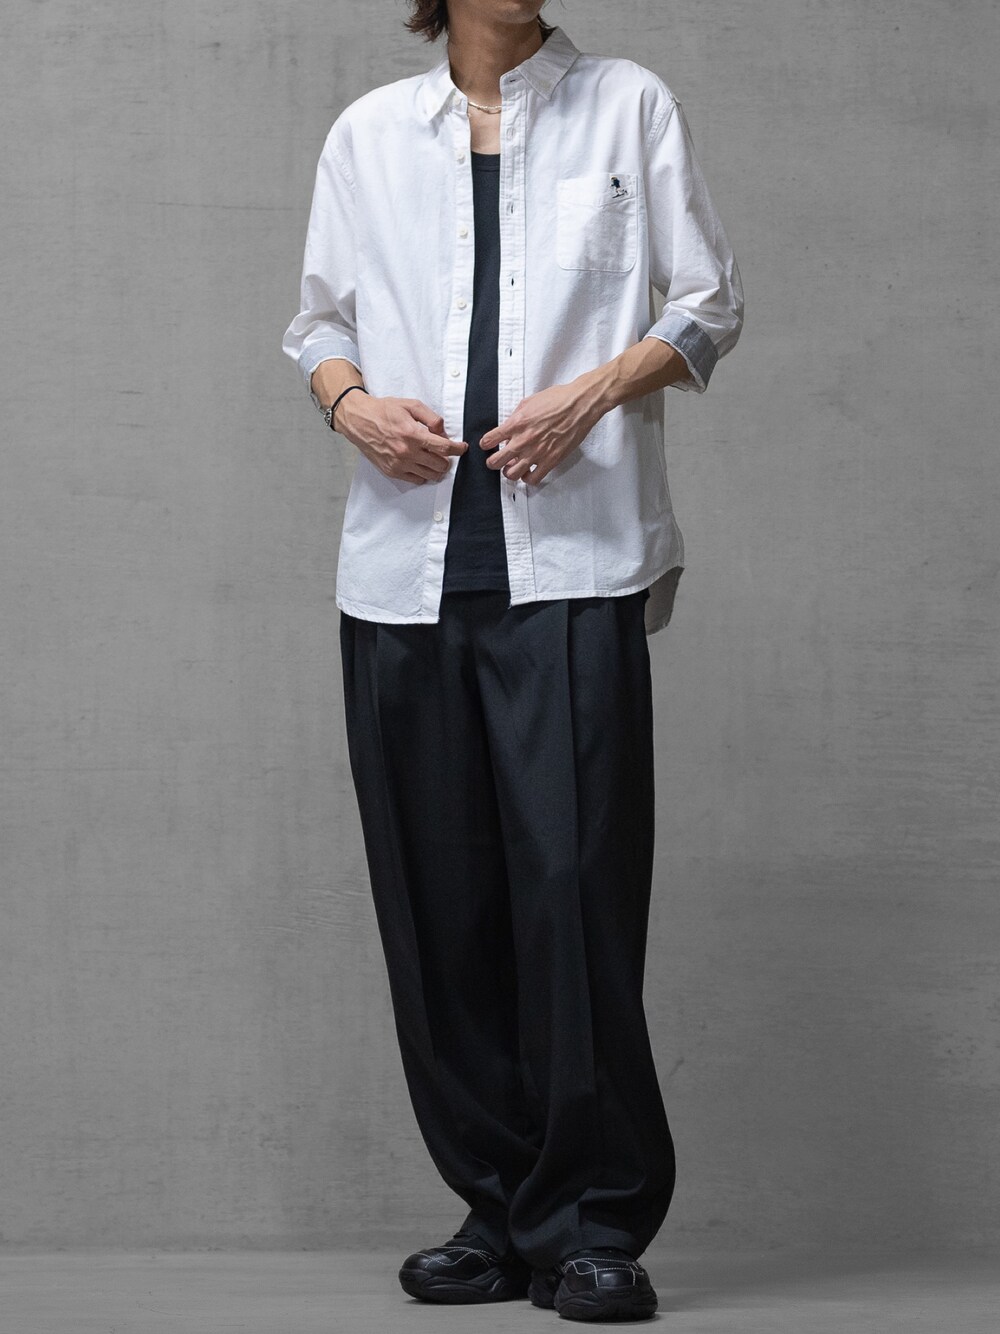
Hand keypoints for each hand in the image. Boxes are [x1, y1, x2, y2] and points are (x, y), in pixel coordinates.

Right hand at [339, 394, 466, 483]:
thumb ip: (432, 418)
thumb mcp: (411, 405)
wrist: (359, 420)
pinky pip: (416, 480)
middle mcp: (406, 452)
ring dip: (437, 468)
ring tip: (434, 458)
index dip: (457, 449)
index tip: (462, 448)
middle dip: (447, 459)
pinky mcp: (392, 471)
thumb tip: (443, 433)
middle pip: (440, 465)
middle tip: (444, 452)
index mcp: (412, 434)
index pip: (444, 448)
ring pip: (430, 475)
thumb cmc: (384, 410)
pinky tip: (421, 464)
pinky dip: (423, 474)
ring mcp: (399, 464)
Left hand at [479, 378, 604, 484]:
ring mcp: (536, 453)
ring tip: (512, 468)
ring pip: (512, 474)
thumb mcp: (529, 402)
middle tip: (495, 461)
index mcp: (515, 424)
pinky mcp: (550, 461)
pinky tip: (529, 472)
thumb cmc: (559, 400)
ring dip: (509, 472)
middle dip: (493, 462)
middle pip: (496, 462)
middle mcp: (523, 441)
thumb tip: (509, 427)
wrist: (580, 405)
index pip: (489, 440)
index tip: (488, 445)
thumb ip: (516, 417)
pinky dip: (527, 478)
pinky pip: (532, 479)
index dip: (486, 444)